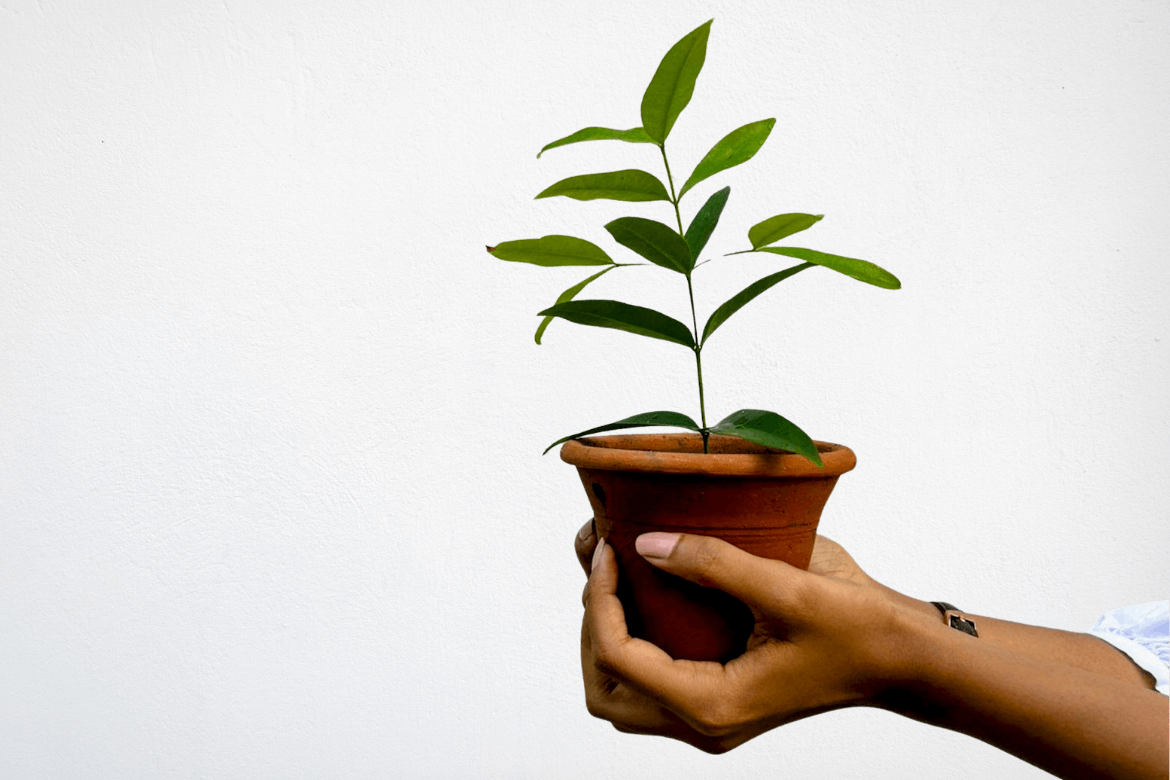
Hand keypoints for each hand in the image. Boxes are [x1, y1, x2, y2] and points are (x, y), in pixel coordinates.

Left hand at [574, 522, 920, 751]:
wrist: (897, 656)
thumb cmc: (856, 629)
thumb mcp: (789, 587)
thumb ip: (715, 564)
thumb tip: (646, 544)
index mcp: (713, 704)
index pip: (618, 658)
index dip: (601, 598)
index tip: (611, 548)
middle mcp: (704, 722)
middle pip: (604, 691)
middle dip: (592, 626)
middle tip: (606, 567)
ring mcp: (709, 716)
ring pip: (621, 696)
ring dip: (605, 638)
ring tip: (614, 578)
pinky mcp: (718, 699)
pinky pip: (651, 684)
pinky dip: (632, 642)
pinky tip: (645, 592)